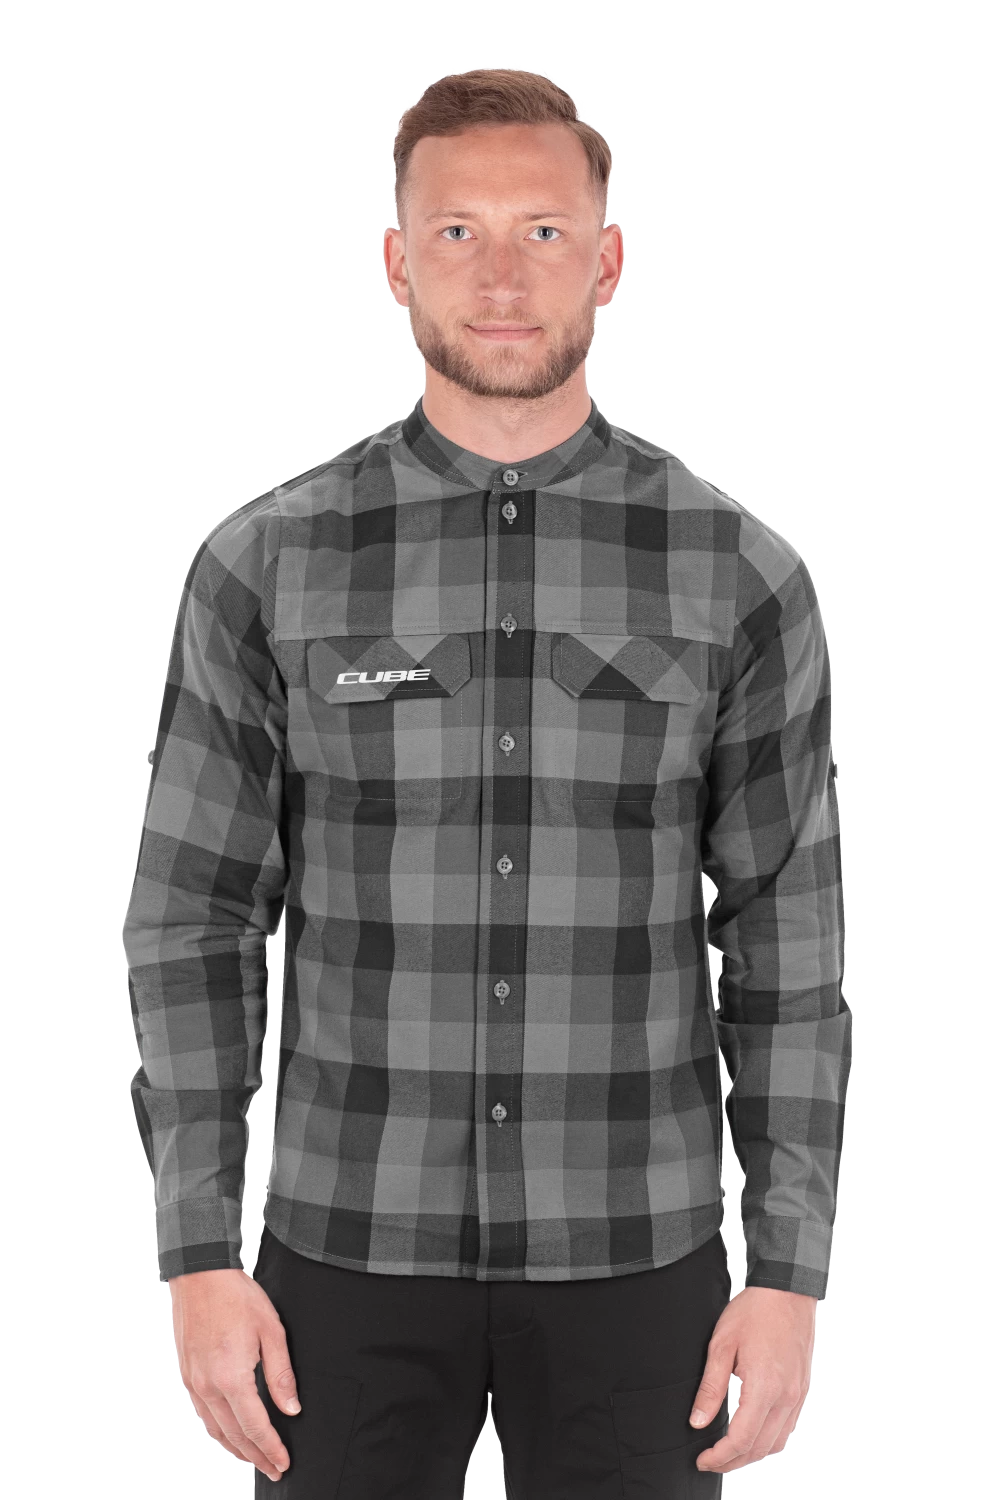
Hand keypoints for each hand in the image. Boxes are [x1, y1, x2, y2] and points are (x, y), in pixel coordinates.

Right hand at [169, 1266, 300, 1482]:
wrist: (200, 1274)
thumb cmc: (237, 1296)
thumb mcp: (271, 1330)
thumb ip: (281, 1374)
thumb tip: (291, 1409)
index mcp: (231, 1378)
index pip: (255, 1428)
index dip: (271, 1448)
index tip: (283, 1463)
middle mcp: (208, 1387)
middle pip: (233, 1436)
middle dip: (255, 1457)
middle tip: (273, 1470)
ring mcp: (193, 1383)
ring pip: (214, 1430)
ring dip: (235, 1450)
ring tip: (253, 1459)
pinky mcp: (186, 1375)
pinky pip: (202, 1415)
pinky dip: (217, 1431)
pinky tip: (229, 1433)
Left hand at [688, 1285, 816, 1473]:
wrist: (787, 1289)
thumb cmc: (753, 1311)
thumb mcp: (721, 1344)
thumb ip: (710, 1387)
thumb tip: (697, 1422)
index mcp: (765, 1388)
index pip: (741, 1439)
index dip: (719, 1456)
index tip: (702, 1459)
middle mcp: (787, 1397)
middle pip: (760, 1449)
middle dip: (733, 1461)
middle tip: (710, 1460)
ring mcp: (798, 1395)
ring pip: (777, 1443)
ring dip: (752, 1454)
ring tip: (728, 1452)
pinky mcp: (803, 1389)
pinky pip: (788, 1427)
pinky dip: (769, 1439)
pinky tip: (752, 1433)